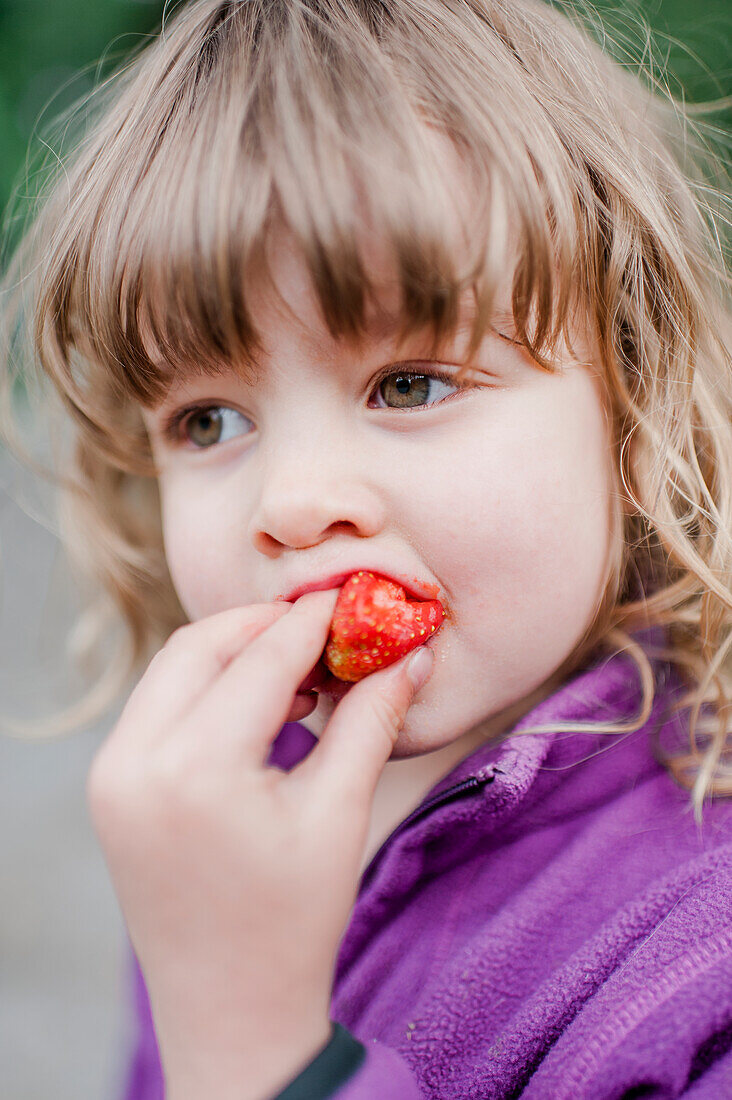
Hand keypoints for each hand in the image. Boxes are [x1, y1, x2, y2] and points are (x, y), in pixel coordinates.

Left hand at [86, 590, 433, 1099]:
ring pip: (172, 670)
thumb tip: (412, 653)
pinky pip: (158, 706)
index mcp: (195, 771)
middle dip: (265, 626)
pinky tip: (259, 703)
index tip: (350, 596)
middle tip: (325, 628)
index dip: (313, 622)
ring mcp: (112, 775)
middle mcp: (135, 763)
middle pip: (200, 646)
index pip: (260, 660)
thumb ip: (372, 720)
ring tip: (301, 669)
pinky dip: (206, 689)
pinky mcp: (111, 787)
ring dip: (233, 653)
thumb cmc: (294, 922)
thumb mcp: (340, 814)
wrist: (228, 1010)